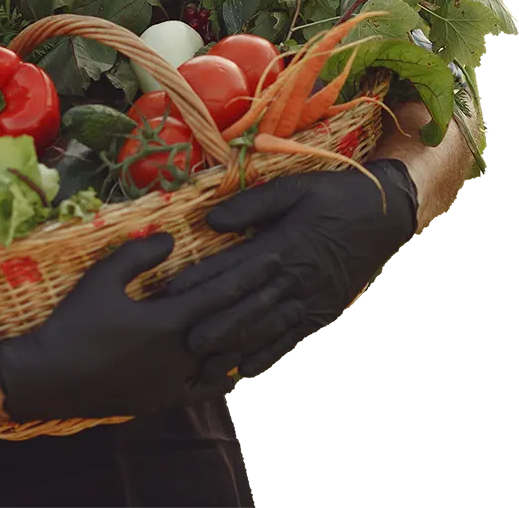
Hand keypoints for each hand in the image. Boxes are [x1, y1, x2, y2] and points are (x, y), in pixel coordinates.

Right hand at [0, 232, 282, 420]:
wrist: (52, 376)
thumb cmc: (75, 320)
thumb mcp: (103, 277)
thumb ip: (139, 255)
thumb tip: (172, 238)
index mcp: (168, 322)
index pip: (221, 294)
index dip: (250, 275)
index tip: (274, 258)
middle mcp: (180, 354)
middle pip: (232, 326)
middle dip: (262, 303)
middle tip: (286, 285)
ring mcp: (174, 382)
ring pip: (224, 360)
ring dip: (248, 339)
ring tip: (270, 323)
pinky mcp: (163, 400)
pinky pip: (204, 390)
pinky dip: (222, 377)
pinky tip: (233, 368)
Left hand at [167, 160, 417, 378]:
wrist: (384, 214)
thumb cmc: (333, 195)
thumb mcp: (294, 188)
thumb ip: (252, 204)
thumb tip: (212, 220)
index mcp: (283, 245)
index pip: (234, 267)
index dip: (202, 281)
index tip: (173, 293)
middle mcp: (295, 278)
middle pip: (247, 306)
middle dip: (214, 326)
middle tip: (182, 343)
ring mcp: (311, 299)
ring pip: (266, 329)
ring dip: (235, 349)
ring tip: (206, 366)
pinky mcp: (323, 310)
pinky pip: (292, 337)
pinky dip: (269, 355)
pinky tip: (247, 370)